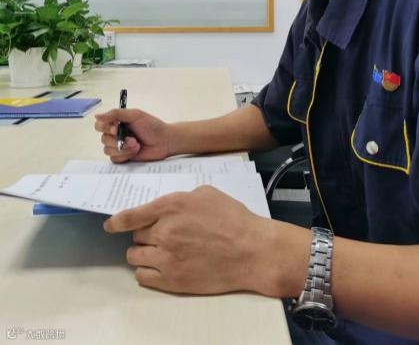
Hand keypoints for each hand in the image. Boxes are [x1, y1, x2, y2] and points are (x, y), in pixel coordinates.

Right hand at [94, 108, 170, 162]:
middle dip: (118, 141)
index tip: (116, 130)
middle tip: (133, 140)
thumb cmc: (152, 126)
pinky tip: (135, 152)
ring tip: (137, 145)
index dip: (105, 128)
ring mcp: (119, 147)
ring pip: (108, 150)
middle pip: (103, 139)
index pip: (100, 125)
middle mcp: (116, 135)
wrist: (165, 141)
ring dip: (122, 149)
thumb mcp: (135, 115)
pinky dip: (124, 156)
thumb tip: (97, 116)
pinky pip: (114, 159)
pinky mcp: (123, 157)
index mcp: (117, 123)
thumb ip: (116, 114)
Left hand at [104, 185, 308, 295]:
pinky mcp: (172, 280)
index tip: (110, 225)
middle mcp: (165, 231)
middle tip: (158, 235)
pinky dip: (147, 271)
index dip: (117, 221)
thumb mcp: (206, 193)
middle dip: (143, 234)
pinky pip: (143, 277)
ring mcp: (167, 257)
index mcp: (172, 206)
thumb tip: (167, 206)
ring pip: (135, 256)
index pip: (131, 215)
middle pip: (135, 235)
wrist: (251, 251)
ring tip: (157, 251)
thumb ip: (181, 197)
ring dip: (142, 253)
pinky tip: (159, 266)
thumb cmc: (233, 219)